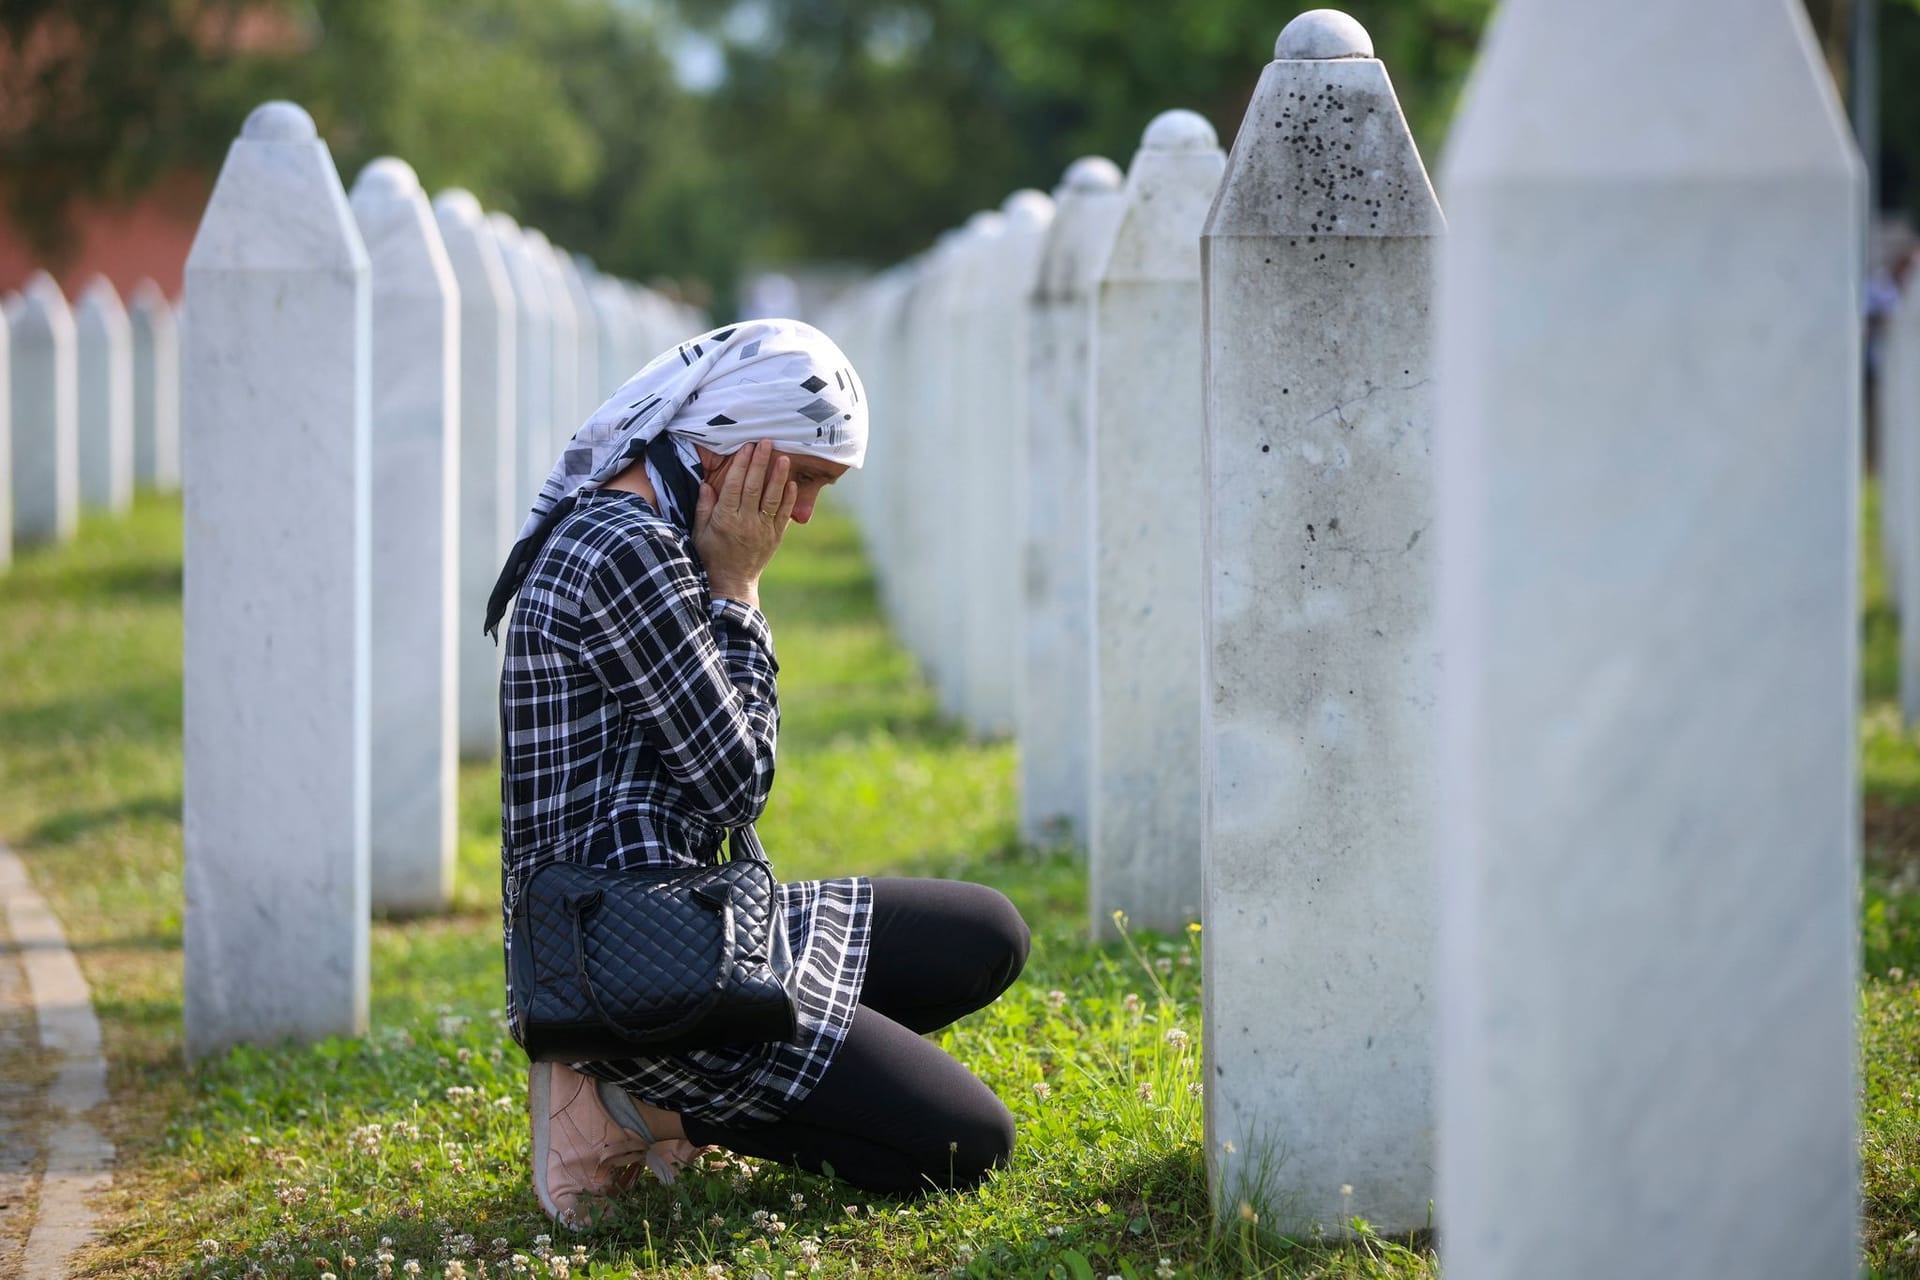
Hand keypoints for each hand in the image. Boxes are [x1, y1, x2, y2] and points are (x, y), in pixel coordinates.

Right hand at [693, 440, 795, 606]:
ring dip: (778, 477)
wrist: (731, 583)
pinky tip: (791, 483)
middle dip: (761, 463)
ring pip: (772, 499)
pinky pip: (783, 515)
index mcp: (725, 519)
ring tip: (784, 458)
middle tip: (767, 443)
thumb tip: (706, 484)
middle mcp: (745, 523)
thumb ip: (704, 507)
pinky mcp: (775, 537)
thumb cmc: (710, 555)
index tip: (746, 447)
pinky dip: (788, 499)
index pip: (734, 486)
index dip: (741, 465)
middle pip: (755, 488)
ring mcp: (762, 530)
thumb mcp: (699, 532)